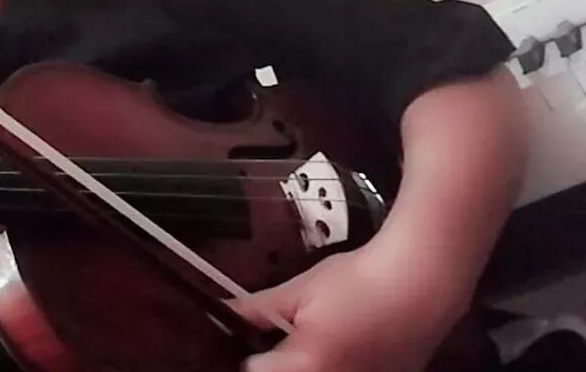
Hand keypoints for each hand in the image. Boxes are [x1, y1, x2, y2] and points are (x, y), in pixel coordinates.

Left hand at [231, 247, 469, 371]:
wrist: (422, 283)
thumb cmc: (358, 281)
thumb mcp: (301, 290)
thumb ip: (256, 308)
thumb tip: (223, 310)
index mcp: (306, 366)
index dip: (252, 356)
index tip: (254, 341)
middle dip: (281, 363)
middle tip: (283, 341)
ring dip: (308, 364)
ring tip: (323, 339)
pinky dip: (338, 366)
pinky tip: (345, 347)